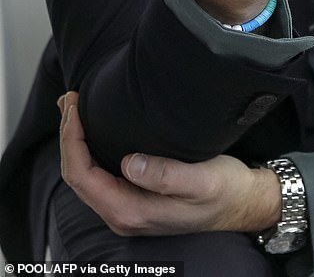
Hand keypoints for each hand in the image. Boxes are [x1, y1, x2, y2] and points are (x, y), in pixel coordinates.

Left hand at [59, 93, 280, 235]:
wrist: (244, 203)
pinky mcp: (135, 198)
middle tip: (71, 99)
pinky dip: (89, 149)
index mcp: (131, 211)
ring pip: (86, 175)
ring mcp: (128, 208)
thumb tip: (130, 163)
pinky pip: (99, 175)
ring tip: (74, 108)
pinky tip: (92, 130)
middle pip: (77, 176)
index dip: (72, 140)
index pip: (82, 176)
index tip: (75, 107)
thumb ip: (165, 176)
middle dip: (68, 136)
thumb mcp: (201, 180)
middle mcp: (123, 214)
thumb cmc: (225, 191)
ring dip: (76, 142)